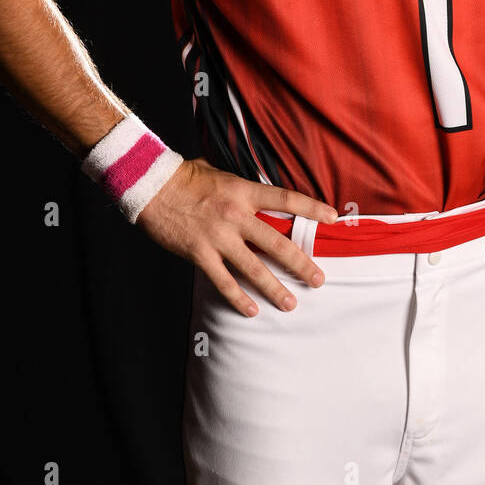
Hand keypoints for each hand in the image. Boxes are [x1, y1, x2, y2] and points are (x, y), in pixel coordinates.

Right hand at [134, 158, 337, 316]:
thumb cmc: (186, 176)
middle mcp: (236, 215)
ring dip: (275, 288)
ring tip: (291, 304)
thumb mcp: (222, 174)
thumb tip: (262, 196)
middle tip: (318, 279)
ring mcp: (218, 236)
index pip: (286, 199)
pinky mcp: (200, 253)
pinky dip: (238, 298)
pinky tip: (252, 310)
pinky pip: (224, 281)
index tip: (334, 218)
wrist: (151, 185)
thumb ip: (244, 188)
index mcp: (244, 191)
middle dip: (301, 264)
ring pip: (254, 268)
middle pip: (278, 243)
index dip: (312, 208)